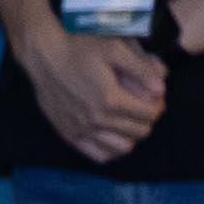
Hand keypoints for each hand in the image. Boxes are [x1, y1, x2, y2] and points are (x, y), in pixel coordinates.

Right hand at [16, 22, 170, 166]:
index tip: (155, 97)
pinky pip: (99, 155)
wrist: (43, 56)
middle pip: (140, 131)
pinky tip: (113, 135)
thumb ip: (142, 69)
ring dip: (132, 135)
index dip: (158, 105)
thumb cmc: (78, 48)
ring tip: (128, 120)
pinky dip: (112, 150)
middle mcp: (96, 119)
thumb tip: (161, 90)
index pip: (150, 114)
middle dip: (148, 119)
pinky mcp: (69, 134)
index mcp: (110, 98)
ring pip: (123, 147)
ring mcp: (82, 129)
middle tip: (143, 106)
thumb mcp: (114, 48)